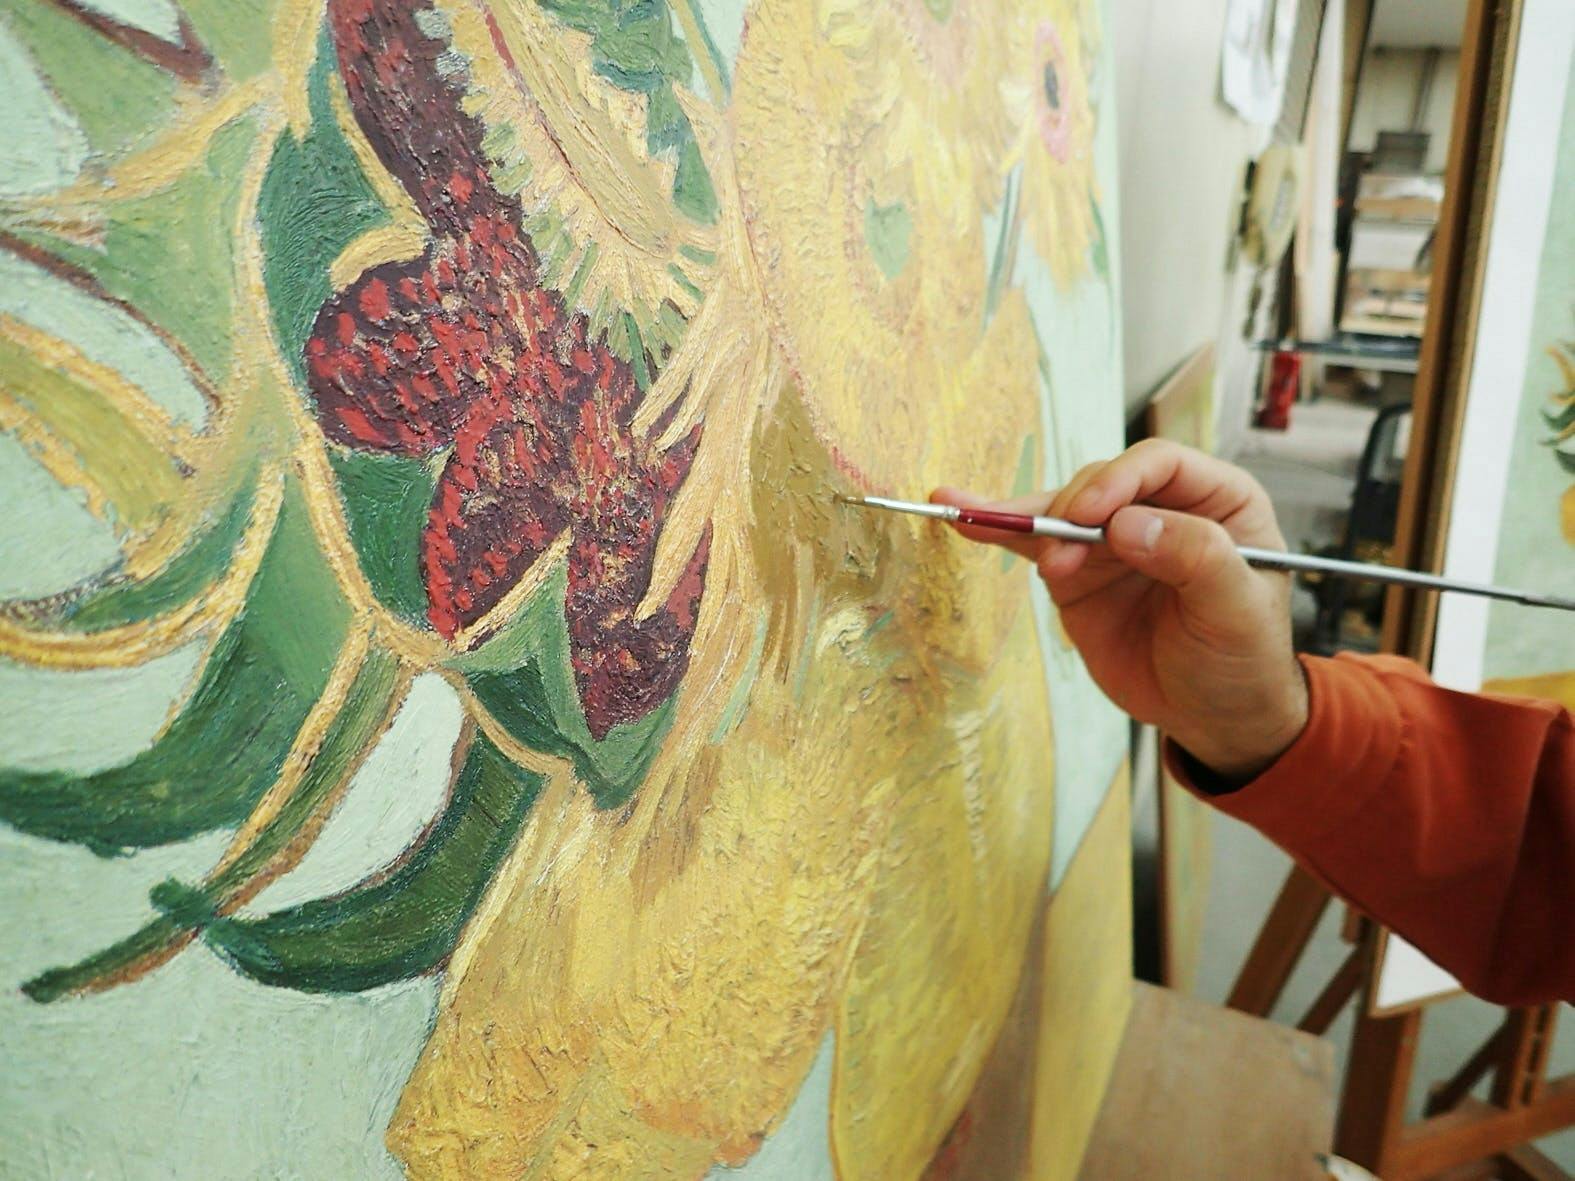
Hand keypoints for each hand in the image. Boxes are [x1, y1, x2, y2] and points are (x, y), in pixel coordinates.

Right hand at [932, 440, 1308, 781]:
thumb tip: (1126, 524)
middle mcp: (1161, 509)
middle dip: (1069, 512)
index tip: (1090, 515)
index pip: (1159, 464)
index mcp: (1217, 500)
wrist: (1213, 717)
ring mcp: (1114, 541)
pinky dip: (1001, 534)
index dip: (1118, 480)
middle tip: (1057, 556)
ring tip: (974, 518)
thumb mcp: (1236, 610)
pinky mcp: (1079, 574)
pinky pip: (1036, 545)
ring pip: (1061, 511)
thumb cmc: (1242, 658)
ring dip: (1020, 518)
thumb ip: (1195, 558)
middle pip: (1102, 483)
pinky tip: (965, 518)